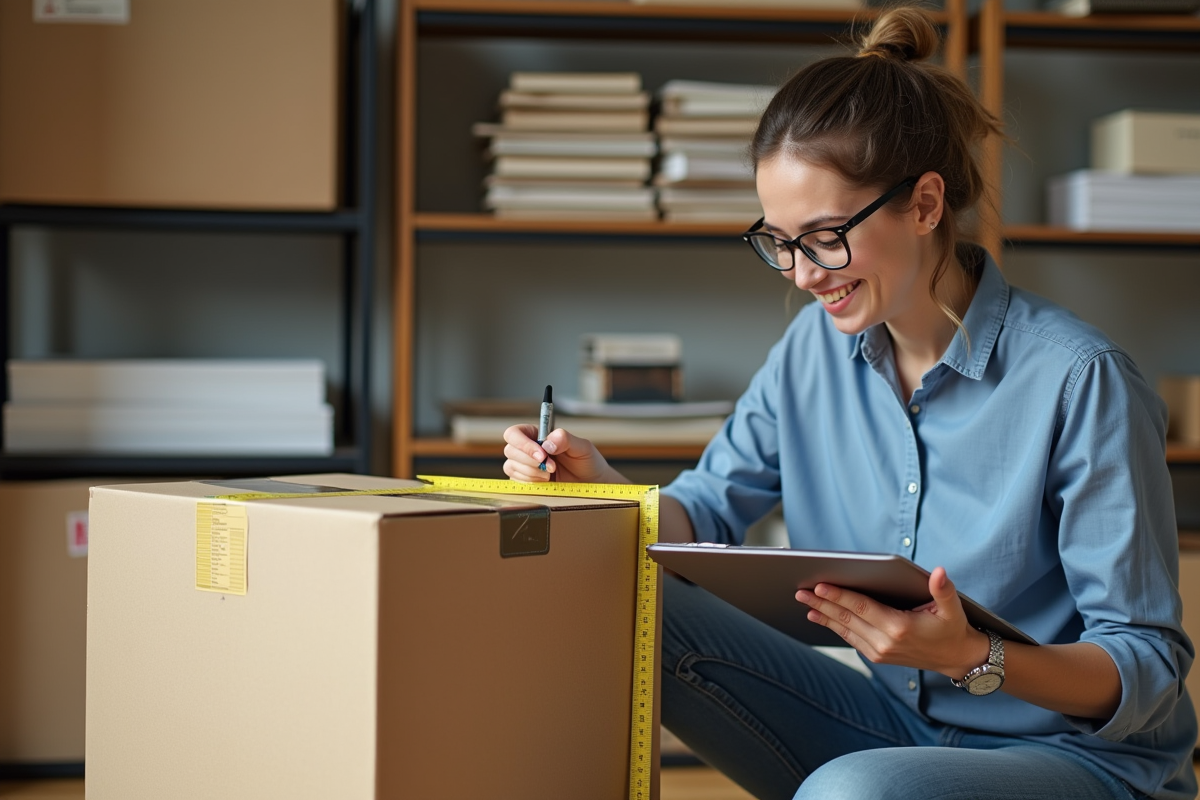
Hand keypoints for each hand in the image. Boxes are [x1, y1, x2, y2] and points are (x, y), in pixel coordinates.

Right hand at [502, 424, 625, 484]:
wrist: (591, 484)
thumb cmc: (587, 461)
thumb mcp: (582, 446)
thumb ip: (565, 439)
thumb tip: (547, 443)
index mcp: (537, 434)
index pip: (514, 433)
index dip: (523, 443)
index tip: (542, 454)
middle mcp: (527, 449)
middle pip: (510, 450)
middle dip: (531, 461)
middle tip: (552, 467)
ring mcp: (524, 466)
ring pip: (511, 466)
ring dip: (532, 472)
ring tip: (551, 474)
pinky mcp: (525, 481)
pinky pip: (516, 481)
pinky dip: (530, 482)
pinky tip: (546, 481)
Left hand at [795, 566, 989, 678]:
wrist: (956, 658)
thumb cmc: (952, 627)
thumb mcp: (952, 607)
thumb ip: (943, 589)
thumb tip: (939, 572)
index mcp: (900, 627)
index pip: (862, 607)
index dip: (839, 596)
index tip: (820, 585)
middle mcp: (885, 642)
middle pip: (847, 618)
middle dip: (822, 603)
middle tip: (800, 591)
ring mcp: (879, 652)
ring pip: (844, 630)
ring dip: (823, 615)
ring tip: (804, 602)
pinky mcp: (877, 656)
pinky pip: (850, 638)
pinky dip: (833, 626)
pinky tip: (820, 616)